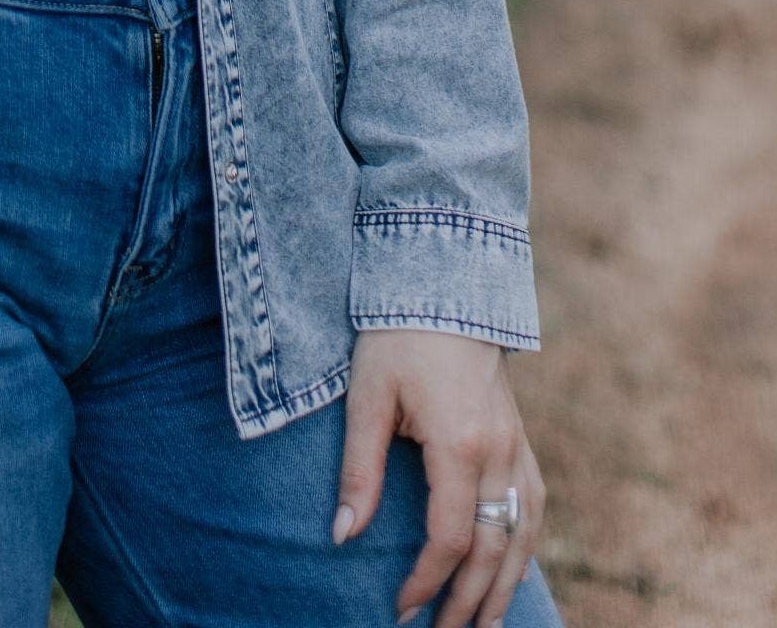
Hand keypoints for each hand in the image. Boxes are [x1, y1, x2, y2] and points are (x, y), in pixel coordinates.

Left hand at [333, 328, 545, 626]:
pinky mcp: (520, 435)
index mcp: (460, 444)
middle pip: (493, 549)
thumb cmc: (397, 335)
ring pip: (523, 534)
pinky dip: (525, 544)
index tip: (400, 608)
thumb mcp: (368, 396)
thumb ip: (359, 468)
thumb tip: (343, 535)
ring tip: (485, 625)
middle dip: (468, 601)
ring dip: (506, 584)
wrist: (443, 282)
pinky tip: (511, 566)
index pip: (450, 538)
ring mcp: (517, 444)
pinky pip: (532, 504)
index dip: (426, 581)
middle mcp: (499, 452)